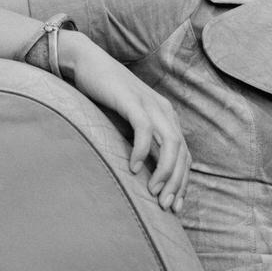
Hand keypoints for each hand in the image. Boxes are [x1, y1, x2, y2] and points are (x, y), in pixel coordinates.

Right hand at [63, 34, 191, 210]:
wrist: (87, 63)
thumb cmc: (105, 97)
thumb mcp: (128, 124)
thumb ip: (140, 143)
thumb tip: (142, 174)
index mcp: (167, 118)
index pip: (185, 156)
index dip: (182, 182)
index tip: (175, 207)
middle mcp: (164, 111)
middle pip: (182, 153)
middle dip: (176, 183)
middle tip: (165, 205)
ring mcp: (150, 104)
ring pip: (170, 143)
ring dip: (164, 170)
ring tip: (153, 191)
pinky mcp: (131, 100)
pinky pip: (144, 128)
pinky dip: (141, 150)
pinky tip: (132, 167)